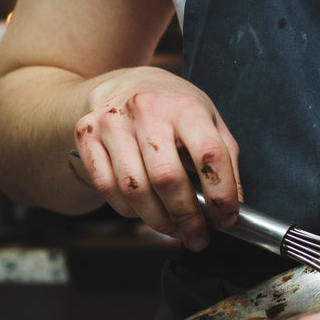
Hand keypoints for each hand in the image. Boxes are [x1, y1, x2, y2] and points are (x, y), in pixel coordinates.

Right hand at [72, 66, 240, 249]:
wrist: (126, 83)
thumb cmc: (174, 108)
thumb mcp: (209, 121)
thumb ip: (225, 160)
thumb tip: (232, 207)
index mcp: (186, 106)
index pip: (209, 154)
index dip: (221, 194)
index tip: (226, 218)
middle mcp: (147, 109)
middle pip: (166, 177)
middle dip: (186, 217)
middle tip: (196, 236)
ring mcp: (113, 122)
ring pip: (133, 188)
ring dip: (156, 220)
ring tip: (172, 229)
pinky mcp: (87, 135)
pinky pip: (106, 187)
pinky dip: (127, 210)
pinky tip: (143, 211)